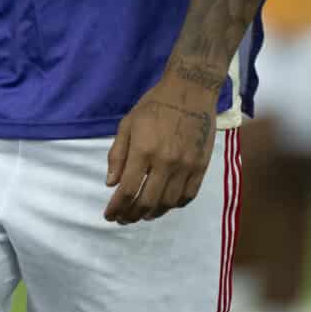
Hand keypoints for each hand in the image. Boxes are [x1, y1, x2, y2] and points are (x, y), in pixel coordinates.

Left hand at [104, 68, 219, 223]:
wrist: (190, 92)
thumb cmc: (154, 105)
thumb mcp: (127, 124)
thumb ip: (118, 155)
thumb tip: (111, 183)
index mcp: (143, 151)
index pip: (128, 189)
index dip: (117, 207)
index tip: (109, 215)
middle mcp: (165, 163)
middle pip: (147, 201)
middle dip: (132, 215)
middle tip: (124, 219)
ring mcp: (186, 166)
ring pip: (168, 202)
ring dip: (152, 213)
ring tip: (141, 215)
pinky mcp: (201, 167)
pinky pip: (188, 196)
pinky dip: (175, 205)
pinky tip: (164, 205)